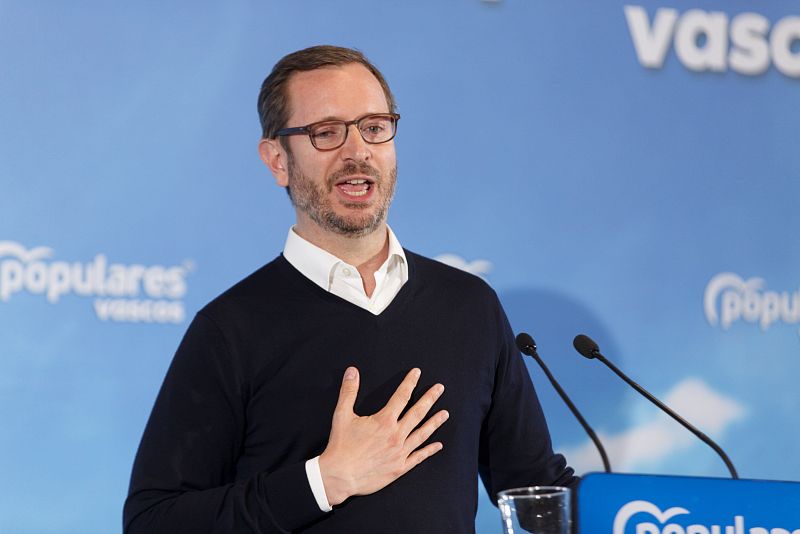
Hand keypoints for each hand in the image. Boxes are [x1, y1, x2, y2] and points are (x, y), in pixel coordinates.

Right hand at [318, 367, 448, 505]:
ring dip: (434, 422)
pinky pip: (418, 457)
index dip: (410, 383)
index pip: (401, 396)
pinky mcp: (399, 468)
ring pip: (422, 434)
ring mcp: (400, 452)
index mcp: (384, 421)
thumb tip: (352, 372)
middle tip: (440, 389)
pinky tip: (438, 445)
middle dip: (430, 398)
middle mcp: (396, 435)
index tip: (417, 373)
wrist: (339, 476)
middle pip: (417, 413)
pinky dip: (429, 450)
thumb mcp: (342, 415)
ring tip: (445, 414)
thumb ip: (349, 391)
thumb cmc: (340, 446)